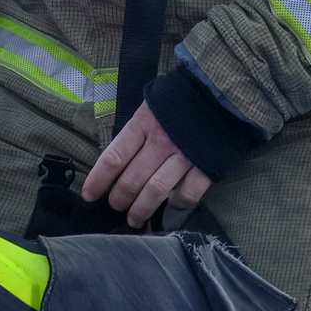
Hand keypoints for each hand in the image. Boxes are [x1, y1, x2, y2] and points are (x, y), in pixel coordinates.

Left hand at [82, 103, 212, 226]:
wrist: (222, 91)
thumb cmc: (181, 97)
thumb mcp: (152, 104)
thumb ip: (137, 129)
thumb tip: (120, 158)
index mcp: (143, 124)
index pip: (114, 157)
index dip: (98, 179)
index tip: (89, 195)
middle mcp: (161, 142)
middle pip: (132, 180)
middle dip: (119, 199)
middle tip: (116, 206)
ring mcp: (184, 156)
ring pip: (155, 191)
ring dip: (141, 210)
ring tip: (134, 219)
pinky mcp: (206, 166)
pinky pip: (188, 194)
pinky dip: (177, 204)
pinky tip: (171, 205)